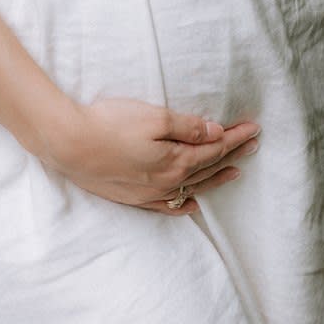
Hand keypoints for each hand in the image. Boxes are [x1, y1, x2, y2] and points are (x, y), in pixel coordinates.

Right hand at [42, 95, 261, 215]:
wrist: (68, 145)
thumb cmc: (109, 124)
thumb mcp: (153, 117)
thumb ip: (187, 127)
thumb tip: (216, 134)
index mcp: (175, 161)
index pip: (215, 149)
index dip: (236, 138)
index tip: (255, 128)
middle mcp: (167, 182)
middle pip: (208, 168)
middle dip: (233, 154)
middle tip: (253, 144)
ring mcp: (149, 193)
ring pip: (192, 188)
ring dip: (215, 178)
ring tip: (235, 172)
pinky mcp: (132, 197)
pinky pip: (167, 206)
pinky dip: (184, 205)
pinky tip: (192, 205)